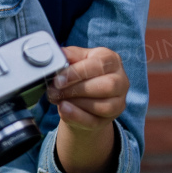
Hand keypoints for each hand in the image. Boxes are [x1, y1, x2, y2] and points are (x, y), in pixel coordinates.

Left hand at [48, 46, 128, 172]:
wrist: (81, 101)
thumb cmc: (75, 76)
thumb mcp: (70, 61)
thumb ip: (64, 56)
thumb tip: (51, 52)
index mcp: (109, 59)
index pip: (99, 63)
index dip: (77, 71)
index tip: (58, 77)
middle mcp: (120, 79)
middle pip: (105, 85)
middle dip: (76, 88)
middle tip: (54, 89)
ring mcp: (118, 102)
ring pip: (104, 104)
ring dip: (77, 101)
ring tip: (57, 98)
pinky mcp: (109, 120)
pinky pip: (96, 120)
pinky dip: (77, 115)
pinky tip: (63, 110)